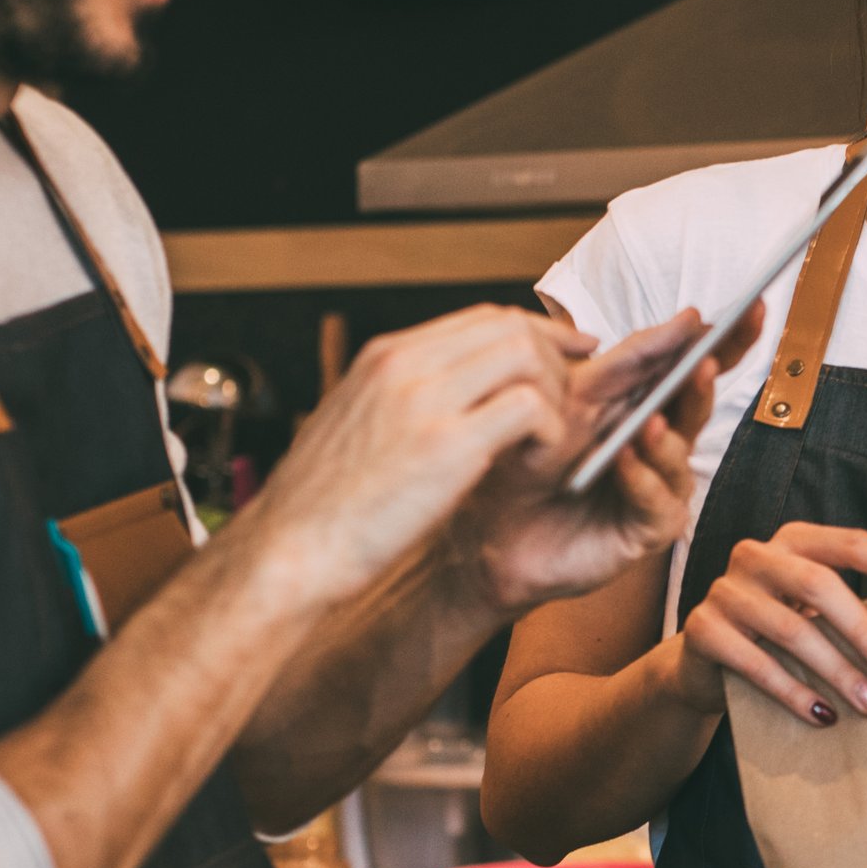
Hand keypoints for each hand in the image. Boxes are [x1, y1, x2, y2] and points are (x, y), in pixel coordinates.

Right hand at [232, 306, 614, 612]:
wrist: (289, 549)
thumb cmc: (322, 506)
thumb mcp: (355, 427)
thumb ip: (402, 400)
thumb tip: (452, 396)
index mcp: (383, 358)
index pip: (480, 319)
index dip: (535, 333)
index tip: (566, 353)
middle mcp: (405, 366)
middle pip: (511, 328)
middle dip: (557, 358)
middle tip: (577, 397)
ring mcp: (426, 401)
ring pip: (527, 359)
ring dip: (556, 396)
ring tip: (555, 438)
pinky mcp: (448, 445)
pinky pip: (530, 410)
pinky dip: (551, 432)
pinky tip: (542, 464)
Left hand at [449, 304, 758, 612]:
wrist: (494, 528)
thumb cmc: (534, 462)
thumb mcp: (576, 398)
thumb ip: (631, 361)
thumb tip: (688, 319)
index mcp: (651, 403)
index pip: (699, 365)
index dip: (728, 339)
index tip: (751, 307)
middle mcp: (664, 444)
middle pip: (700, 404)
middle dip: (708, 380)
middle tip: (706, 360)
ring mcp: (661, 486)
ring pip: (680, 456)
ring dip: (666, 439)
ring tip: (651, 421)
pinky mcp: (648, 529)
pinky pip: (657, 502)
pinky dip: (640, 480)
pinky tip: (623, 461)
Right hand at [676, 520, 866, 727]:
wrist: (704, 664)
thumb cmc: (775, 634)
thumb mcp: (810, 611)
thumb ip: (848, 609)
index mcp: (792, 542)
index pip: (847, 543)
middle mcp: (755, 556)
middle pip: (818, 585)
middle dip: (863, 628)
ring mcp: (725, 591)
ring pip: (791, 629)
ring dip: (837, 671)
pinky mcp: (703, 630)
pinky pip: (755, 663)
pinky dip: (794, 692)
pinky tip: (824, 715)